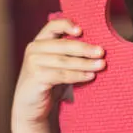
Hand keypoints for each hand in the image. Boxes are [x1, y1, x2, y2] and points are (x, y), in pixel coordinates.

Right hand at [11, 18, 106, 132]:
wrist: (31, 107)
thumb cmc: (49, 82)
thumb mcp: (58, 63)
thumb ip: (69, 52)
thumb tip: (96, 48)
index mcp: (40, 41)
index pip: (53, 26)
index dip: (67, 25)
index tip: (81, 30)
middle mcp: (34, 49)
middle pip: (63, 45)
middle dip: (85, 48)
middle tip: (101, 52)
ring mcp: (33, 63)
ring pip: (64, 61)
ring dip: (85, 63)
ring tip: (101, 65)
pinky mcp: (35, 78)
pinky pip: (61, 75)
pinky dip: (78, 75)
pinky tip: (90, 76)